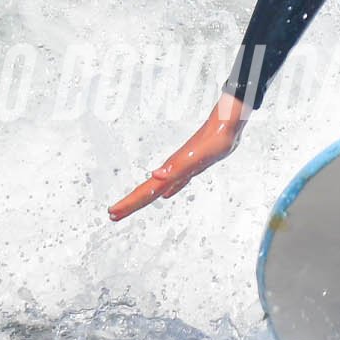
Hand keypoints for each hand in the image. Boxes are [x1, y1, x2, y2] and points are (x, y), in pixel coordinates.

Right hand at [109, 93, 248, 219]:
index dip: (130, 203)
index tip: (113, 212)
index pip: (145, 191)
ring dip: (143, 198)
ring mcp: (179, 168)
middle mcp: (171, 170)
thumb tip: (156, 176)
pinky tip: (165, 195)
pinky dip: (168, 190)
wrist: (226, 123)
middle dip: (130, 204)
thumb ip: (177, 166)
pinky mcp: (190, 166)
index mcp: (170, 171)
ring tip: (131, 207)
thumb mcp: (198, 155)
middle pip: (146, 191)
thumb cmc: (215, 137)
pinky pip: (174, 182)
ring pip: (157, 187)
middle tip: (113, 215)